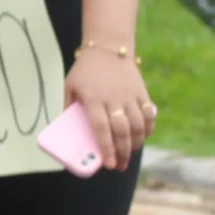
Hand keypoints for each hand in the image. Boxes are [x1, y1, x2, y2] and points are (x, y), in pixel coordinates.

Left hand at [63, 49, 154, 172]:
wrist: (108, 47)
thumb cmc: (85, 70)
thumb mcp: (70, 86)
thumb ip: (68, 107)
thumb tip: (65, 130)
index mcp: (93, 99)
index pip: (101, 128)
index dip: (106, 148)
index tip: (108, 165)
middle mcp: (113, 99)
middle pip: (122, 131)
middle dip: (122, 153)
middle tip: (119, 166)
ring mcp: (130, 95)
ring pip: (138, 125)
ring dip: (136, 144)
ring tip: (129, 154)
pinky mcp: (141, 92)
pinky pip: (149, 114)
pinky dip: (148, 128)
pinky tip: (143, 137)